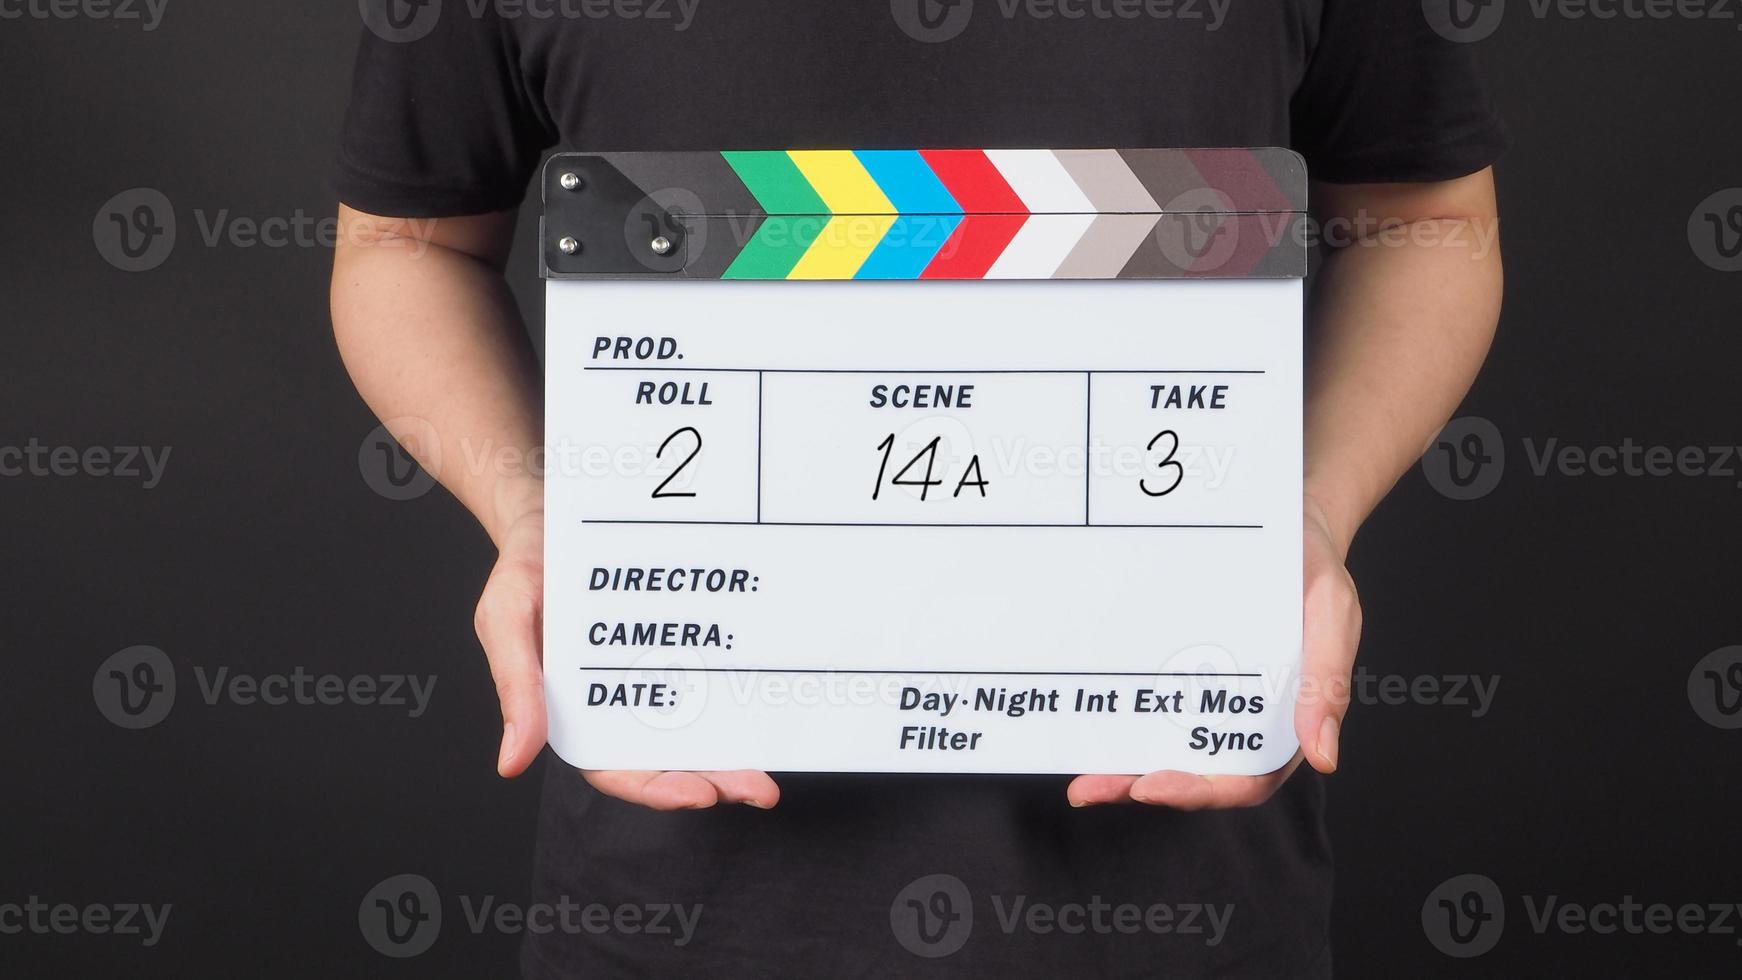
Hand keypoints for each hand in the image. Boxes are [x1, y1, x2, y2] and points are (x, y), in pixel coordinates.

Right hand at [473, 509, 779, 809]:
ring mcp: (656, 674)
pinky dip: (739, 700)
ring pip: (698, 730)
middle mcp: (621, 702)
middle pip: (669, 759)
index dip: (656, 789)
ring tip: (768, 778)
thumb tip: (511, 762)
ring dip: (733, 758)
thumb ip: (515, 687)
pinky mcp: (681, 645)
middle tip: (757, 791)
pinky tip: (769, 712)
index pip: (616, 767)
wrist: (555, 513)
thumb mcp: (507, 619)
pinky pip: (712, 678)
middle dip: (713, 782)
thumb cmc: (526, 570)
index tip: (697, 793)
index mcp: (575, 711)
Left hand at [1066, 495, 1360, 807]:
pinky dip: (1118, 720)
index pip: (1245, 778)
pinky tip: (1083, 723)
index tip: (1153, 785)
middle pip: (1193, 772)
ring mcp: (1204, 694)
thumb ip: (1326, 682)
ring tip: (1081, 782)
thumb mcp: (1332, 616)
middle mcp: (1239, 716)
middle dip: (1141, 787)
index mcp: (1283, 719)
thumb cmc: (1312, 573)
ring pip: (1163, 746)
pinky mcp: (1177, 666)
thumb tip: (1324, 755)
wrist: (1287, 525)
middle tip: (1094, 789)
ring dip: (1121, 769)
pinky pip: (1148, 701)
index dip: (1200, 790)